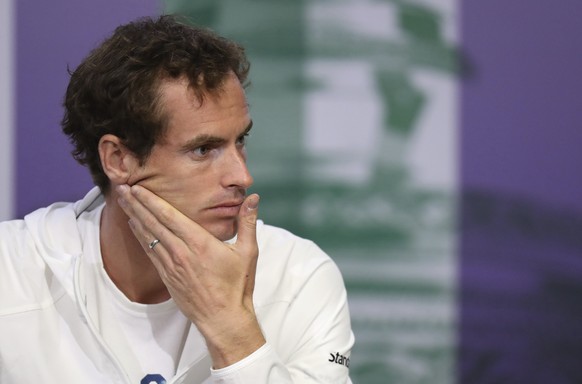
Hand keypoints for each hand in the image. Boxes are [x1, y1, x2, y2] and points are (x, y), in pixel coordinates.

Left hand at [116, 184, 265, 367]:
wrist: (224, 319)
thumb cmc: (237, 285)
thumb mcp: (249, 251)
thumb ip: (248, 222)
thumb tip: (254, 198)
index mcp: (200, 243)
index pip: (169, 216)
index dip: (151, 201)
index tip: (138, 187)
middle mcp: (181, 252)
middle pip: (153, 223)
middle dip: (136, 204)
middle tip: (121, 188)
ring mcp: (171, 266)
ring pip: (148, 236)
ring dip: (134, 217)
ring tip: (122, 201)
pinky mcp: (167, 276)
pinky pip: (149, 252)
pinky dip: (140, 236)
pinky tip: (134, 226)